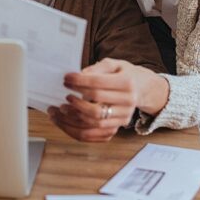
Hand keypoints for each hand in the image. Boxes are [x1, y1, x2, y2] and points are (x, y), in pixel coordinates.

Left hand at [48, 58, 169, 141]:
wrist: (140, 89)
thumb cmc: (123, 74)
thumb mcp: (114, 64)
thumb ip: (97, 68)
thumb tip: (79, 75)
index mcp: (127, 83)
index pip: (97, 84)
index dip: (79, 82)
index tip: (66, 79)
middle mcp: (128, 103)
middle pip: (95, 106)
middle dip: (74, 101)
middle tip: (63, 95)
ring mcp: (123, 118)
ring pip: (93, 123)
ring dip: (71, 118)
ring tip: (58, 109)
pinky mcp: (117, 128)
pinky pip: (93, 134)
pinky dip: (76, 130)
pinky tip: (64, 122)